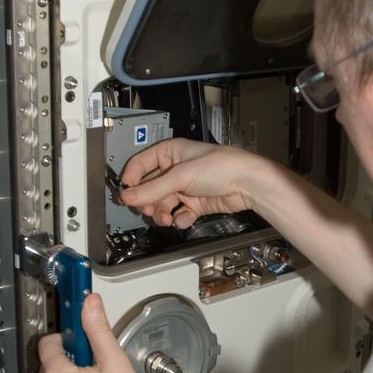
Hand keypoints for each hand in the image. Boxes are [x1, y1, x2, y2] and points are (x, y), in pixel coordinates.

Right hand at [120, 138, 263, 228]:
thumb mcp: (181, 176)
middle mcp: (176, 170)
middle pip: (150, 188)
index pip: (140, 165)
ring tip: (166, 218)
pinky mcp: (195, 203)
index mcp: (170, 153)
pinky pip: (178, 214)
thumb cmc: (222, 166)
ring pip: (163, 204)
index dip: (131, 179)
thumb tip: (128, 196)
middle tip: (147, 209)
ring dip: (162, 213)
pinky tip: (184, 218)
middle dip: (147, 201)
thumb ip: (153, 189)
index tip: (126, 194)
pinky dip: (179, 219)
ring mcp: (185, 187)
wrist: (247, 184)